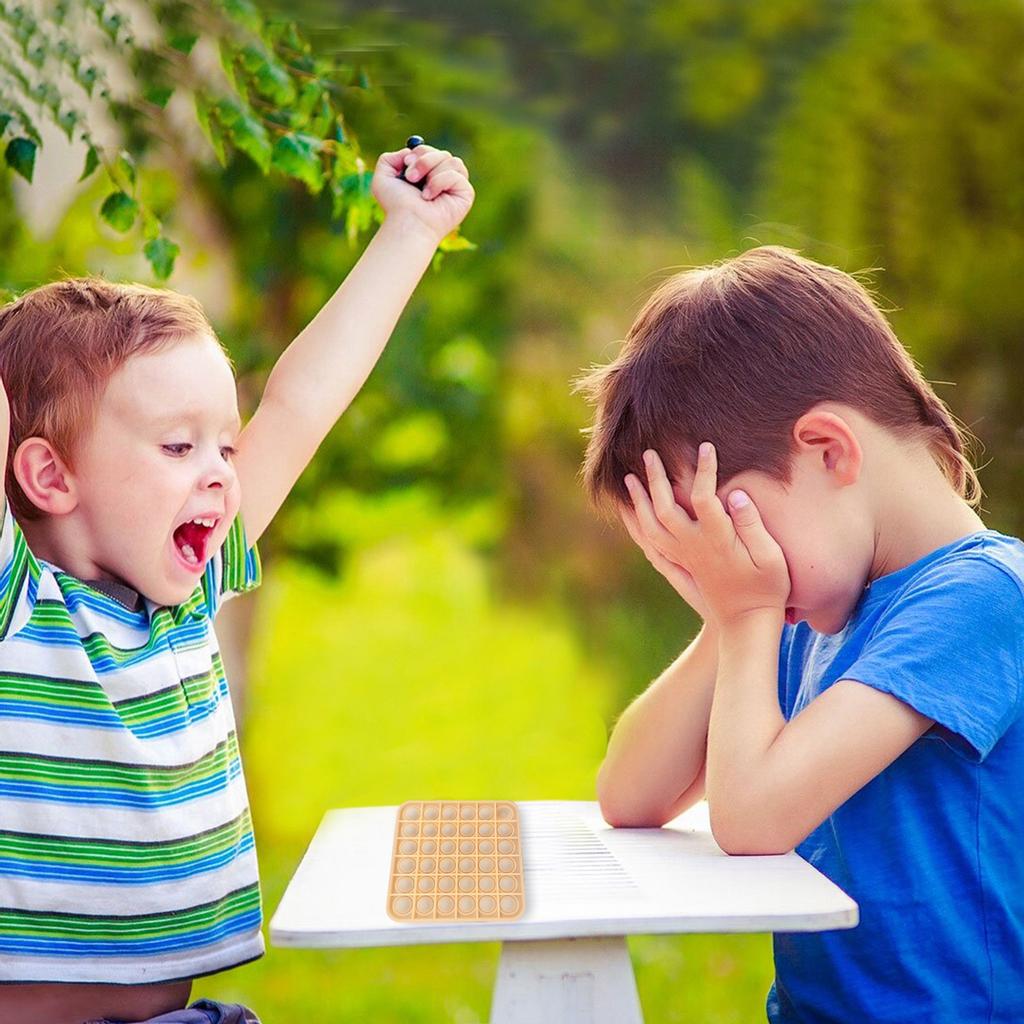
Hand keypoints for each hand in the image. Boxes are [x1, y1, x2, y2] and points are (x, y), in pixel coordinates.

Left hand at [372, 144, 474, 242]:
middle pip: (442, 153)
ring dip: (431, 172)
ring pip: (453, 161)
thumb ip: (388, 159)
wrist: (406, 222)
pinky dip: (439, 182)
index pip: (431, 150)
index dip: (419, 151)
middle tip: (411, 178)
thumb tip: (408, 151)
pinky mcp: (466, 194)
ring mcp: (456, 187)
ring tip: (422, 192)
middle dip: (424, 162)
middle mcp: (443, 179)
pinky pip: (456, 175)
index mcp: (428, 174)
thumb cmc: (396, 205)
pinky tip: (430, 198)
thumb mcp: (383, 178)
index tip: (406, 163)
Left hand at [624, 443, 790, 628]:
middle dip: (656, 479)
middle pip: (665, 508)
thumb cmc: (766, 588)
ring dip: (638, 500)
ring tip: (628, 477)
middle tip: (649, 454)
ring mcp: (682, 557)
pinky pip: (648, 543)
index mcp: (718, 541)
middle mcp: (693, 547)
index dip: (704, 470)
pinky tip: (628, 511)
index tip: (705, 447)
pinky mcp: (677, 566)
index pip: (705, 498)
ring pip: (649, 525)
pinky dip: (634, 525)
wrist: (745, 623)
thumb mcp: (770, 558)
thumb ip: (752, 525)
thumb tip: (736, 494)